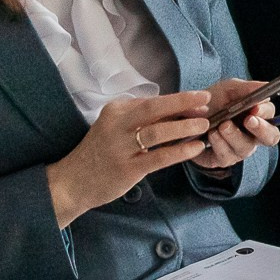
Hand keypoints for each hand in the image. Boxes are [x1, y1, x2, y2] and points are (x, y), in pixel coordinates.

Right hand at [47, 90, 212, 224]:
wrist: (73, 182)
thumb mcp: (114, 128)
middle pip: (154, 108)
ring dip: (184, 126)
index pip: (151, 101)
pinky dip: (180, 151)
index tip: (199, 98)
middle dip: (183, 102)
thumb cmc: (99, 153)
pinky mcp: (127, 168)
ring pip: (158, 131)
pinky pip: (159, 157)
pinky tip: (195, 148)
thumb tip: (176, 110)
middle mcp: (117, 125)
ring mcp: (121, 147)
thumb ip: (139, 119)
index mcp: (115, 110)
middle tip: (206, 101)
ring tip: (204, 125)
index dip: (178, 99)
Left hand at [194, 77, 279, 170]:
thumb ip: (246, 88)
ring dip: (234, 135)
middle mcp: (252, 135)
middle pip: (270, 138)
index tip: (256, 108)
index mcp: (257, 117)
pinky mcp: (223, 160)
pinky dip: (219, 144)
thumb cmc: (213, 102)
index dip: (266, 113)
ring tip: (222, 125)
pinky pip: (227, 156)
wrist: (186, 118)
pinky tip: (211, 134)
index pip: (272, 117)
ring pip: (245, 147)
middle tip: (248, 120)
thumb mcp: (227, 90)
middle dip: (261, 129)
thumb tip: (266, 85)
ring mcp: (239, 149)